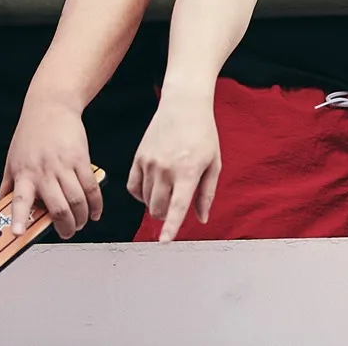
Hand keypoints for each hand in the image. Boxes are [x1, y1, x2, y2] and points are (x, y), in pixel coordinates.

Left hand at [1, 98, 101, 238]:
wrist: (51, 106)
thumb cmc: (31, 132)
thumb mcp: (11, 159)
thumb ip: (8, 184)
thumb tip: (1, 205)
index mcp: (23, 175)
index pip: (18, 201)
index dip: (18, 218)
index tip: (17, 234)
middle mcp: (43, 172)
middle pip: (58, 208)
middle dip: (65, 227)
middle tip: (67, 233)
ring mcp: (64, 166)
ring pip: (77, 200)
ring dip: (81, 217)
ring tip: (80, 223)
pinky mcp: (81, 158)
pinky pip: (91, 187)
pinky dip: (96, 203)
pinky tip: (95, 211)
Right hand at [129, 95, 219, 242]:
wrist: (184, 105)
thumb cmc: (203, 134)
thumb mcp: (214, 163)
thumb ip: (207, 193)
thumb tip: (201, 219)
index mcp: (188, 170)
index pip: (178, 206)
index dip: (171, 227)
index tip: (164, 242)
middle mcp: (166, 168)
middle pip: (158, 208)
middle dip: (166, 215)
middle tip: (175, 204)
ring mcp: (149, 163)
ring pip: (146, 200)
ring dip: (155, 204)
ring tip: (168, 189)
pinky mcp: (137, 158)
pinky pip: (133, 188)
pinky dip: (140, 195)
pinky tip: (151, 190)